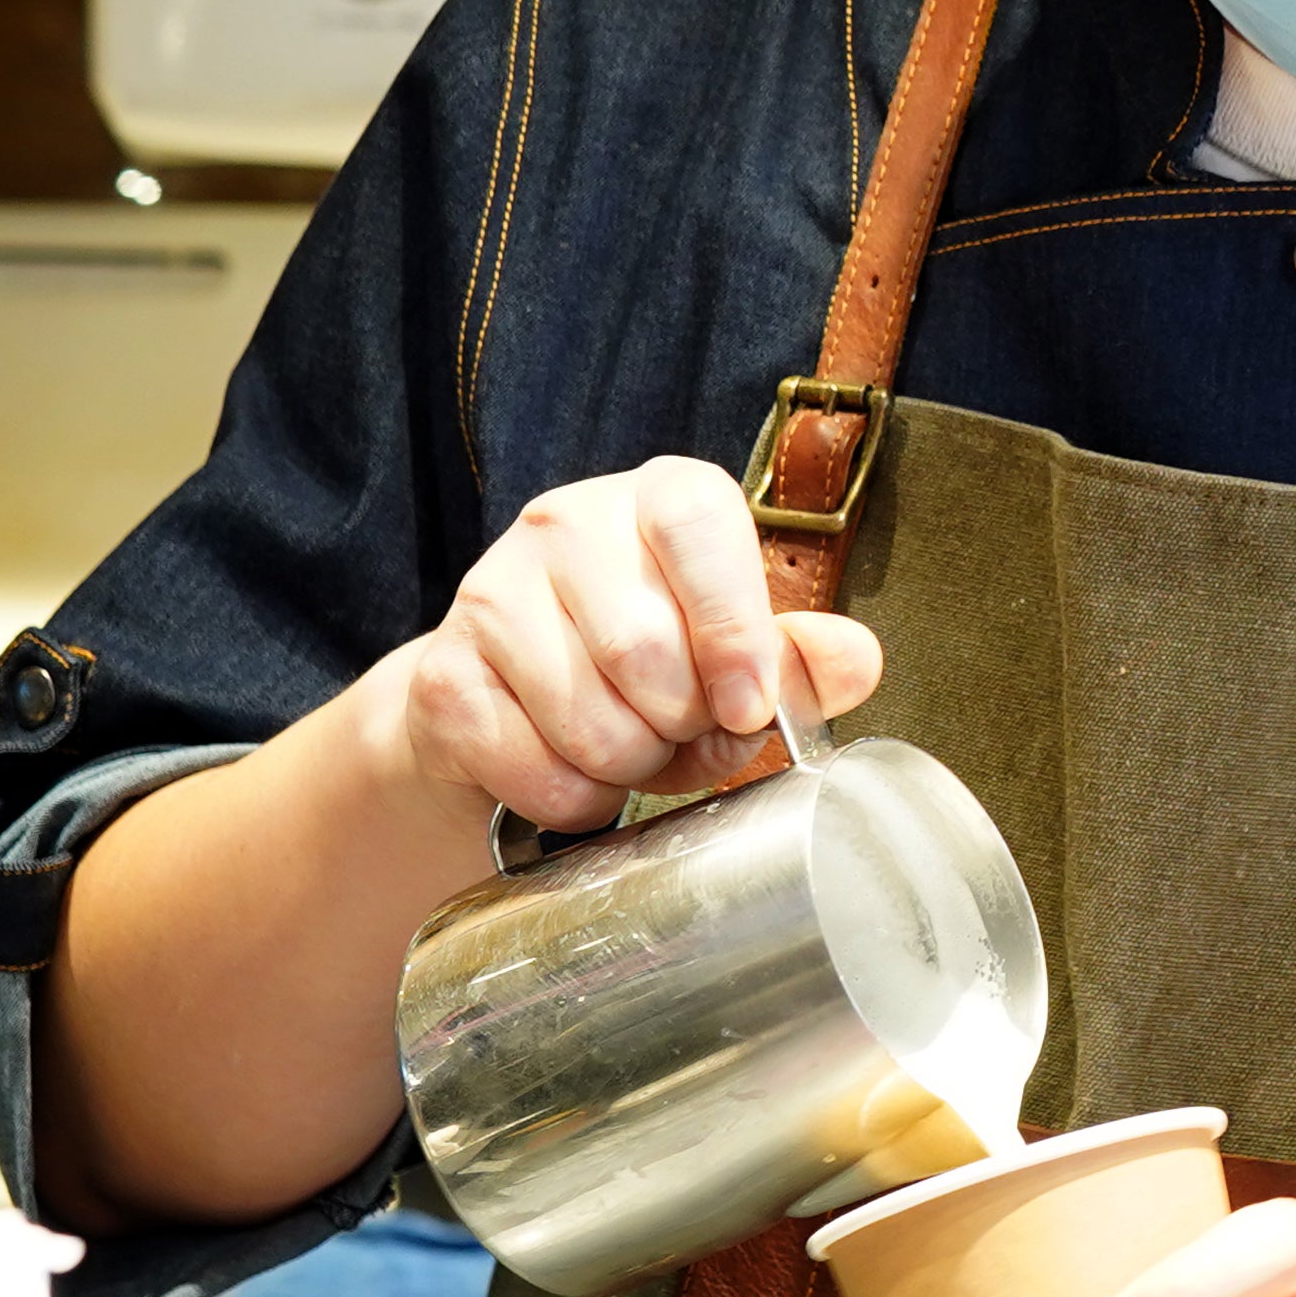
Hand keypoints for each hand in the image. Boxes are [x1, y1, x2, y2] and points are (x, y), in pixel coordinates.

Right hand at [361, 454, 883, 836]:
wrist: (511, 704)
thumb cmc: (649, 670)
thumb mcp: (738, 656)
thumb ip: (800, 660)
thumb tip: (854, 660)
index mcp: (659, 497)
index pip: (697, 525)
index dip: (732, 628)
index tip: (749, 708)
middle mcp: (566, 523)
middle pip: (643, 649)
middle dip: (681, 725)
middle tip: (682, 733)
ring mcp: (490, 592)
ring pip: (587, 721)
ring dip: (628, 768)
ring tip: (631, 749)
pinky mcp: (441, 674)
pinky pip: (530, 768)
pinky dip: (571, 799)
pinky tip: (574, 773)